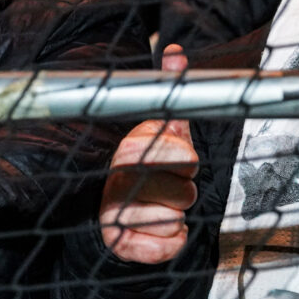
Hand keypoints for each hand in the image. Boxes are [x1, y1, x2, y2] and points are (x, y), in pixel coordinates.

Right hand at [99, 45, 198, 263]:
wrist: (110, 215)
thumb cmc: (144, 170)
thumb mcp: (161, 130)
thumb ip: (169, 93)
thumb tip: (176, 53)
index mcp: (132, 147)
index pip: (186, 158)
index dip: (187, 164)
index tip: (173, 163)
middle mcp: (119, 177)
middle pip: (186, 193)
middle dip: (183, 192)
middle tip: (165, 187)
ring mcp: (116, 212)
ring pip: (177, 219)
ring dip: (175, 217)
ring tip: (155, 207)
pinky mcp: (122, 244)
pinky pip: (169, 246)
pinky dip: (171, 242)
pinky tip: (155, 230)